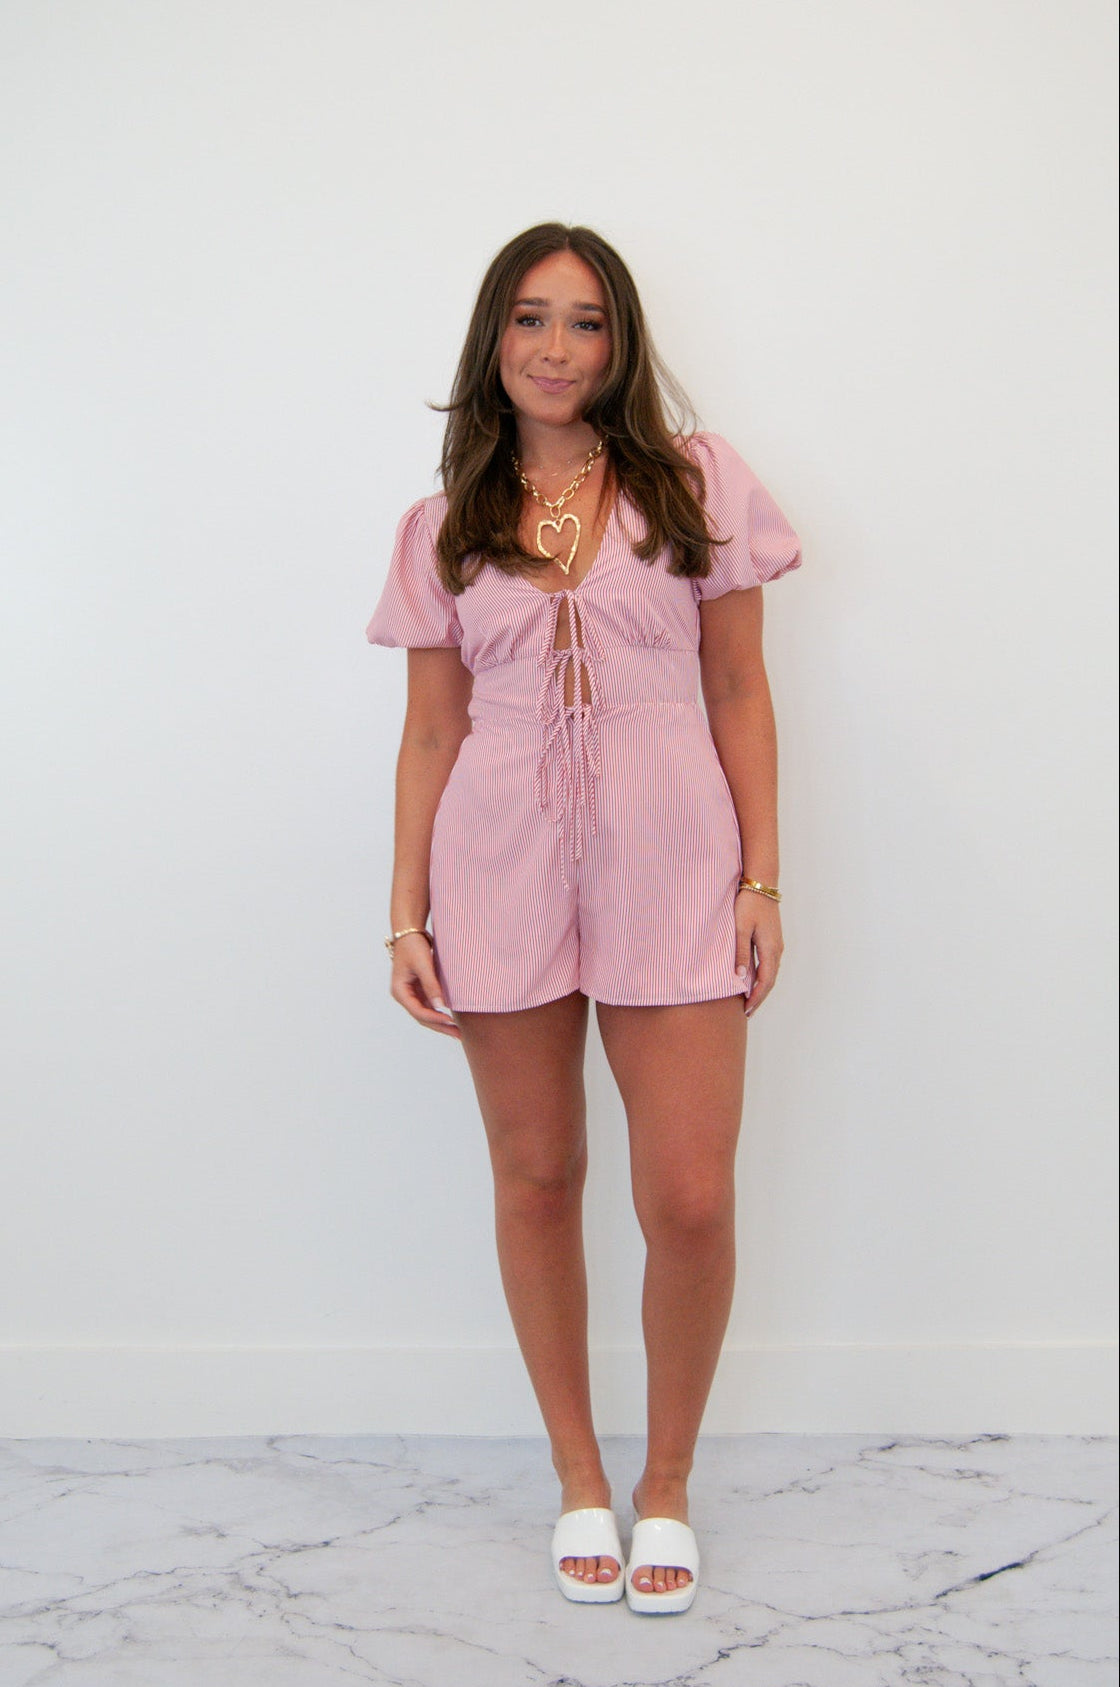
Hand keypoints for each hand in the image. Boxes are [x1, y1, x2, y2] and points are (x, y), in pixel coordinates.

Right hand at [389, 933, 461, 1038]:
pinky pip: (430, 1006)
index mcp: (400, 991)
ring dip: (441, 1022)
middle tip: (458, 1035)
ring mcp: (412, 994)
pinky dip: (440, 1013)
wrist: (410, 932)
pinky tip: (452, 1018)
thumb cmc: (413, 946)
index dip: (434, 1019)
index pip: (418, 1011)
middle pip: (422, 1017)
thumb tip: (440, 1006)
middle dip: (440, 1027)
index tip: (450, 1021)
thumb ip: (431, 985)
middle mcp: (404, 996)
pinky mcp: (420, 989)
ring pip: (427, 1014)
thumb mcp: (423, 965)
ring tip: (458, 1031)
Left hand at [736, 892, 783, 1017]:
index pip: (765, 981)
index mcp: (770, 949)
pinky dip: (763, 976)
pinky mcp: (773, 939)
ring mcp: (776, 944)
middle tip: (748, 1011)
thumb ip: (740, 953)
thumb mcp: (740, 929)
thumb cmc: (748, 904)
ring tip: (750, 999)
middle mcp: (777, 949)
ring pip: (771, 973)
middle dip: (759, 997)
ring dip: (761, 987)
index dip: (756, 998)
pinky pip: (770, 964)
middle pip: (770, 980)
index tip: (746, 1010)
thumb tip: (741, 978)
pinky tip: (753, 979)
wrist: (761, 884)